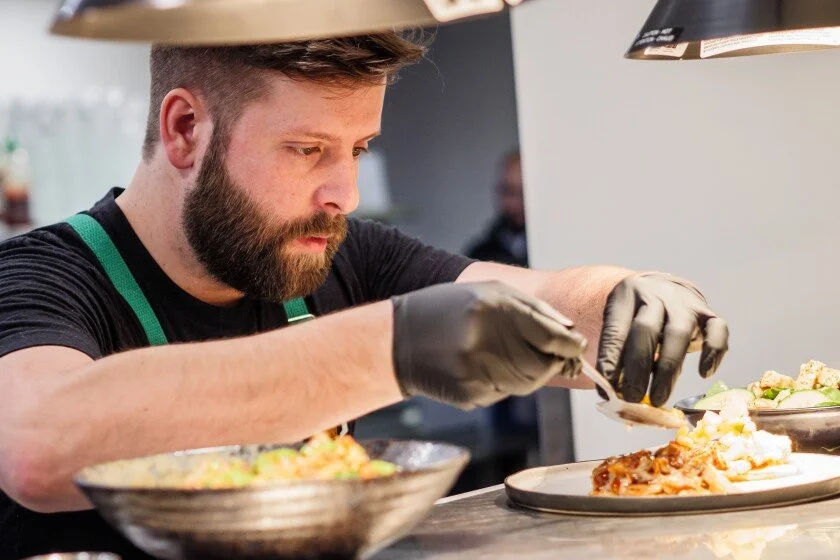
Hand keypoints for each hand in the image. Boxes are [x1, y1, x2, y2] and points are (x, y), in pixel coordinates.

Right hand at [391, 281, 586, 408]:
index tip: (575, 348)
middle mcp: (486, 340)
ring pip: (526, 384)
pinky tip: (480, 367)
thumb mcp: (490, 292)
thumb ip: (534, 309)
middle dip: (550, 363)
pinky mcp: (468, 394)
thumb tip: (570, 334)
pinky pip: (502, 394)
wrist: (398, 339)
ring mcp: (476, 371)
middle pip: (542, 366)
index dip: (570, 346)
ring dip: (527, 374)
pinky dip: (501, 383)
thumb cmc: (449, 309)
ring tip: (504, 356)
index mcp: (494, 308)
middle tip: (547, 356)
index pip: (551, 337)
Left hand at [596, 273, 728, 406]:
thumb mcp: (618, 325)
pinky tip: (704, 374)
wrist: (664, 288)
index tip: (608, 385)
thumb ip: (614, 353)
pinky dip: (713, 352)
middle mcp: (656, 295)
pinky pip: (717, 330)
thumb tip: (610, 393)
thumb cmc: (635, 317)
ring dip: (667, 370)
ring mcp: (684, 303)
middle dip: (638, 367)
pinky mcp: (708, 314)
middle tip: (632, 397)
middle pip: (646, 330)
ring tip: (657, 399)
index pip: (616, 329)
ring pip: (678, 333)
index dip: (611, 359)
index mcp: (626, 295)